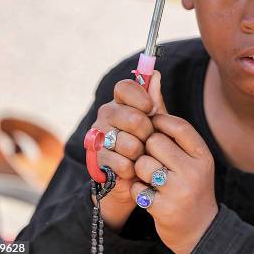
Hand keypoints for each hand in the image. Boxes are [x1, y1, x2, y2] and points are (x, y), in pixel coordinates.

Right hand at [92, 73, 164, 230]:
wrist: (135, 179)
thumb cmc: (148, 145)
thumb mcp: (156, 122)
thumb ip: (154, 100)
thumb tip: (155, 73)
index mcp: (119, 102)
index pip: (124, 87)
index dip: (139, 97)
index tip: (149, 108)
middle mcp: (105, 116)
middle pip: (132, 117)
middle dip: (147, 132)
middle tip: (149, 141)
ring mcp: (98, 137)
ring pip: (128, 143)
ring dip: (141, 154)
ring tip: (141, 157)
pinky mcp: (96, 161)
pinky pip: (122, 163)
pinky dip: (132, 169)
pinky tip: (133, 170)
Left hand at [130, 77, 217, 253]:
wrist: (199, 229)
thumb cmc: (189, 182)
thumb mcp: (187, 152)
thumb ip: (166, 115)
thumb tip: (152, 74)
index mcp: (202, 153)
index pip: (174, 123)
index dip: (158, 125)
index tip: (154, 133)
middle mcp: (195, 170)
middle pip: (153, 142)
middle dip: (147, 150)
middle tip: (155, 161)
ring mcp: (180, 190)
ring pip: (142, 164)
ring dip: (141, 172)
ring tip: (153, 180)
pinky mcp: (163, 208)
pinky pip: (136, 187)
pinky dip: (138, 190)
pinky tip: (150, 195)